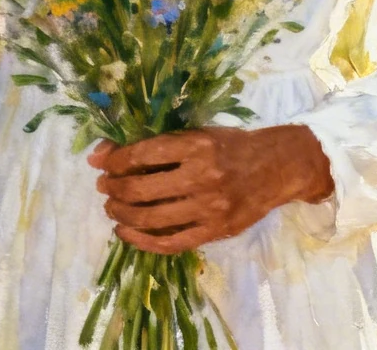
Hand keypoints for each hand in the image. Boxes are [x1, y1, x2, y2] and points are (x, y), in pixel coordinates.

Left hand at [87, 125, 333, 253]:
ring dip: (121, 215)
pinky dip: (141, 241)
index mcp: (194, 145)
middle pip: (140, 189)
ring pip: (151, 219)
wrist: (276, 167)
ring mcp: (210, 208)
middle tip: (104, 188)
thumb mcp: (193, 134)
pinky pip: (171, 243)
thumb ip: (152, 143)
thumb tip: (101, 154)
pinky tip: (126, 233)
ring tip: (112, 209)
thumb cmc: (229, 145)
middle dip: (113, 190)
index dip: (113, 162)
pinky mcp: (216, 232)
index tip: (101, 165)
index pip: (141, 155)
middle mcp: (202, 176)